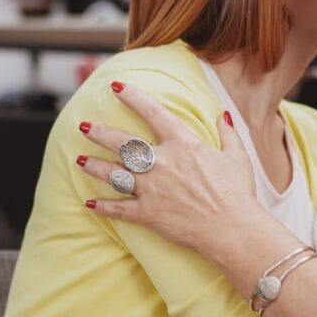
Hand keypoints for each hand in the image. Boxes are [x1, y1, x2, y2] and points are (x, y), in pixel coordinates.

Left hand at [76, 83, 260, 253]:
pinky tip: (89, 202)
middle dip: (100, 132)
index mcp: (182, 144)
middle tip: (83, 125)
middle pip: (122, 143)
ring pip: (114, 173)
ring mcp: (151, 188)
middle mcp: (161, 162)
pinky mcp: (147, 213)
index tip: (116, 87)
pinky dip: (102, 206)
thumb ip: (227, 133)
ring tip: (79, 159)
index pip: (152, 112)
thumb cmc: (237, 192)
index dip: (133, 97)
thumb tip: (223, 115)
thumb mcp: (237, 156)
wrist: (231, 228)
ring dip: (94, 165)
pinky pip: (119, 208)